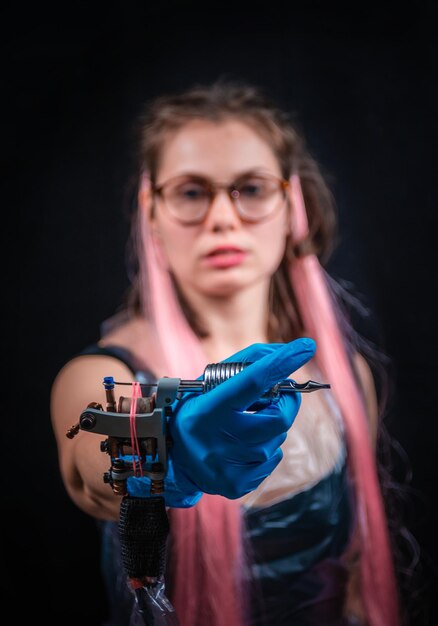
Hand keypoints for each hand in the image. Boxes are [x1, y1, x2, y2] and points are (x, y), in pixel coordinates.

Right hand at [168, 338, 315, 499]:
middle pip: (278, 418)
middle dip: (287, 401)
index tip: (305, 347)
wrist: (173, 457)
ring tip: (248, 422)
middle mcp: (217, 441)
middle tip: (280, 393)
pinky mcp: (237, 484)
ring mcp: (228, 467)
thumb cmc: (198, 410)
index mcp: (207, 410)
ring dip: (273, 425)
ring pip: (277, 438)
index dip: (280, 364)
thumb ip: (247, 364)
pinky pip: (272, 459)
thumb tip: (285, 353)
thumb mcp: (210, 382)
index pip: (251, 382)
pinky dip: (266, 446)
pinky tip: (244, 444)